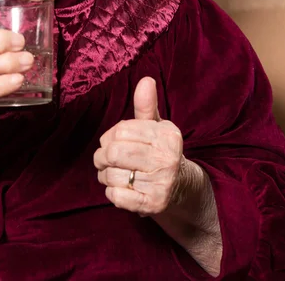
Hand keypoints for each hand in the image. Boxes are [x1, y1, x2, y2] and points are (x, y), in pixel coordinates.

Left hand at [94, 76, 183, 215]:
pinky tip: (119, 189)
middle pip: (113, 153)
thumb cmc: (159, 151)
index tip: (112, 142)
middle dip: (101, 157)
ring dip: (104, 176)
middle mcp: (167, 158)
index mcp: (167, 135)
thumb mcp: (156, 127)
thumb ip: (146, 105)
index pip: (120, 131)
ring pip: (112, 175)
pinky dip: (111, 192)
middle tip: (103, 160)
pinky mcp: (154, 204)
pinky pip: (117, 196)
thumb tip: (146, 80)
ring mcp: (162, 183)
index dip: (109, 136)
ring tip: (111, 175)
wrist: (182, 188)